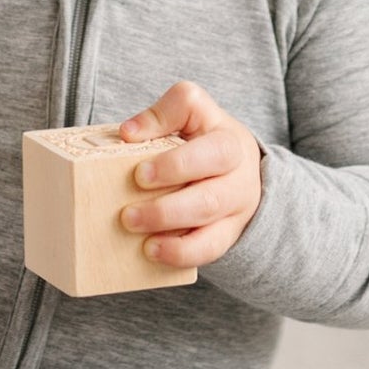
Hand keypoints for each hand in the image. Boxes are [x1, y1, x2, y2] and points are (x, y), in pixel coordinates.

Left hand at [116, 81, 264, 268]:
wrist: (241, 169)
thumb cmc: (205, 139)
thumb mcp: (192, 114)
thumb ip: (163, 114)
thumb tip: (128, 133)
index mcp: (229, 141)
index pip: (211, 147)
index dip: (175, 164)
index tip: (137, 168)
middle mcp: (238, 177)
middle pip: (209, 198)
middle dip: (165, 209)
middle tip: (127, 213)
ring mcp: (236, 208)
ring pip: (210, 226)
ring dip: (170, 233)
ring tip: (135, 231)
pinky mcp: (229, 234)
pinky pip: (209, 249)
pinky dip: (180, 253)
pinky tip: (152, 251)